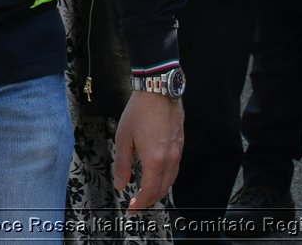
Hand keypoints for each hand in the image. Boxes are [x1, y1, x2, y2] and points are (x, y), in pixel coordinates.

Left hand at [113, 91, 182, 210]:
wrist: (158, 91)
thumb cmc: (139, 112)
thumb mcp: (123, 138)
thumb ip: (122, 164)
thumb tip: (121, 184)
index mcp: (154, 159)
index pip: (150, 191)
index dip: (140, 203)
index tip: (131, 209)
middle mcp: (170, 159)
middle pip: (162, 189)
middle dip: (150, 200)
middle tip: (136, 203)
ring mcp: (178, 151)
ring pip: (171, 180)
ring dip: (159, 189)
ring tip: (145, 191)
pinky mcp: (180, 144)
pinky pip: (175, 168)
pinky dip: (165, 177)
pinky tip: (156, 174)